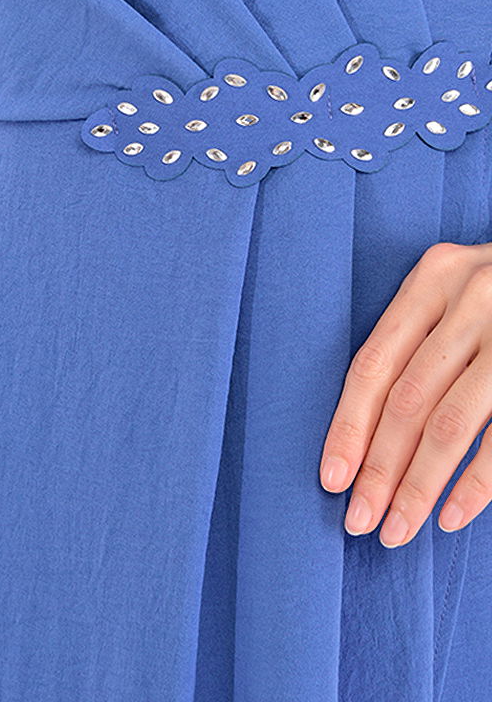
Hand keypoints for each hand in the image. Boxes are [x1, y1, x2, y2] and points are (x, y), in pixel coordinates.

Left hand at [319, 241, 491, 547]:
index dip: (348, 426)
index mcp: (433, 277)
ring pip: (449, 424)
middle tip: (359, 520)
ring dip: (419, 486)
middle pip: (406, 400)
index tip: (332, 479)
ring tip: (397, 528)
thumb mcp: (456, 291)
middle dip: (378, 468)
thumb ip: (416, 338)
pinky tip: (450, 516)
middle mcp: (469, 298)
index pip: (374, 364)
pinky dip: (474, 484)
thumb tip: (364, 432)